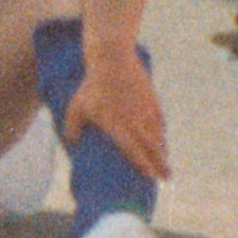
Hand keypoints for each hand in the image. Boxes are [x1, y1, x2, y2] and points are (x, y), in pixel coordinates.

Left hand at [63, 43, 172, 184]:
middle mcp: (135, 122)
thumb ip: (73, 127)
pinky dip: (161, 131)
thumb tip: (70, 143)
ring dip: (162, 150)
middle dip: (160, 164)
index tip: (150, 177)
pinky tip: (161, 136)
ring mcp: (146, 111)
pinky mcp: (152, 100)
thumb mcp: (76, 107)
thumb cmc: (91, 85)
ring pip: (157, 135)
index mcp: (117, 127)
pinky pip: (159, 120)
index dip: (143, 165)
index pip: (133, 152)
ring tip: (164, 161)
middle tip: (166, 177)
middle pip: (151, 148)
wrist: (112, 60)